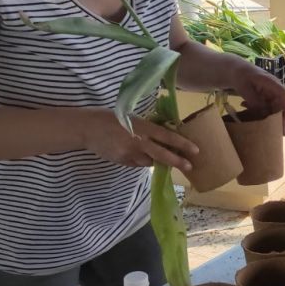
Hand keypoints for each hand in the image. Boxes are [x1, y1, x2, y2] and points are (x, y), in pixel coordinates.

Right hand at [82, 109, 198, 170]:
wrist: (88, 128)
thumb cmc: (113, 118)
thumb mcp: (133, 119)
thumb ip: (148, 129)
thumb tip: (164, 139)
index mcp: (143, 127)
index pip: (167, 137)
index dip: (182, 144)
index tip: (195, 150)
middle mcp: (139, 142)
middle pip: (162, 155)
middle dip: (177, 161)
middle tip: (189, 167)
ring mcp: (130, 153)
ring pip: (149, 161)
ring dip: (154, 160)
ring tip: (146, 150)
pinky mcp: (122, 161)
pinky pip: (136, 163)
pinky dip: (139, 160)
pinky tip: (131, 152)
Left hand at [228, 62, 284, 135]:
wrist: (234, 69)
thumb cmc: (240, 75)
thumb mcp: (245, 88)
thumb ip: (254, 100)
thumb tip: (263, 112)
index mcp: (271, 82)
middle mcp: (273, 88)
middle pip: (282, 104)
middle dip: (282, 118)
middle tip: (282, 132)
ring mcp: (269, 92)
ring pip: (274, 107)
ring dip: (269, 115)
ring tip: (264, 125)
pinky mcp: (264, 95)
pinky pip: (266, 105)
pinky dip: (259, 110)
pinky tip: (247, 108)